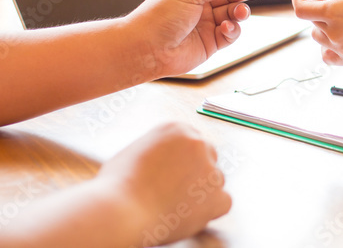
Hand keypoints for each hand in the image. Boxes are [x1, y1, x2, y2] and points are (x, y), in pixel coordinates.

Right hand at [95, 122, 230, 245]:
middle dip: (196, 172)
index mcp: (176, 128)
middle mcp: (197, 143)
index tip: (175, 173)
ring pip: (216, 180)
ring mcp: (209, 168)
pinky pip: (224, 201)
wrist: (120, 210)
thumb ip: (158, 149)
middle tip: (177, 190)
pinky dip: (211, 210)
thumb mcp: (135, 151)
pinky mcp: (216, 194)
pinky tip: (191, 214)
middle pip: (208, 156)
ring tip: (175, 205)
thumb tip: (166, 160)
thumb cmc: (118, 186)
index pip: (192, 141)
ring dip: (202, 192)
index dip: (183, 161)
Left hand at [123, 0, 259, 78]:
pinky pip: (231, 32)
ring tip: (239, 12)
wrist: (145, 49)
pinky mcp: (211, 40)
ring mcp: (206, 21)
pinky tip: (225, 28)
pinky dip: (233, 29)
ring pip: (233, 12)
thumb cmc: (158, 16)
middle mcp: (199, 1)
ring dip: (240, 11)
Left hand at [292, 0, 342, 64]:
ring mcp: (341, 49)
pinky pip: (328, 55)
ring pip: (318, 37)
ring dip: (324, 27)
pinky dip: (329, 46)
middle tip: (338, 1)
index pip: (300, 9)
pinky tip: (342, 35)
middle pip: (312, 21)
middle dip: (318, 9)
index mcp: (333, 12)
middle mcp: (334, 33)